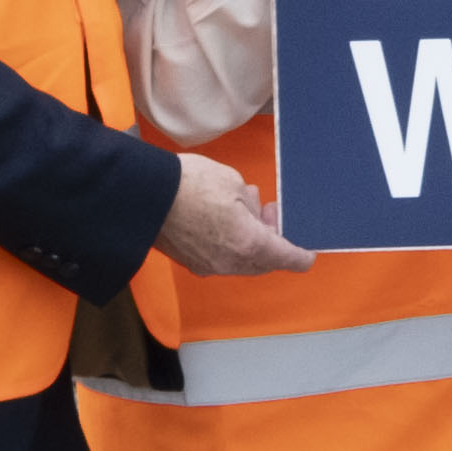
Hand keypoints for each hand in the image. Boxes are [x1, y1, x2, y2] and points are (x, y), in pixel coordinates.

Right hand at [160, 154, 314, 277]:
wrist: (143, 195)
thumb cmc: (191, 184)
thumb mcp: (233, 184)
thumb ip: (252, 207)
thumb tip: (253, 214)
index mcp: (249, 244)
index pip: (289, 259)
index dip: (302, 254)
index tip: (308, 249)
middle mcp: (231, 262)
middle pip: (265, 262)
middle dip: (273, 241)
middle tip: (269, 212)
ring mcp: (210, 266)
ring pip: (243, 262)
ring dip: (251, 242)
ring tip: (246, 210)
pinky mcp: (191, 263)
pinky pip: (222, 259)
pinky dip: (231, 244)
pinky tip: (224, 220)